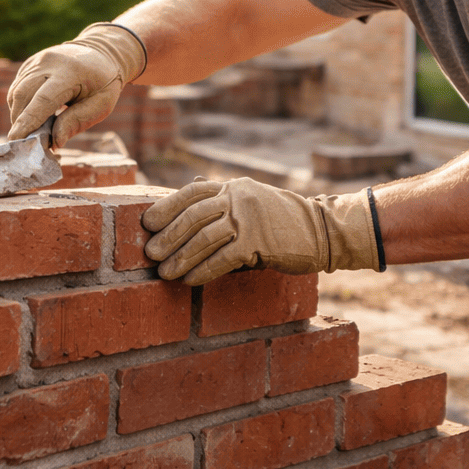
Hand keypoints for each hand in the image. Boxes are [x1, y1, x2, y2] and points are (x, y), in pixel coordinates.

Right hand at [6, 23, 145, 146]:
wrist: (102, 52)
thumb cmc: (104, 83)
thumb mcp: (101, 105)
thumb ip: (76, 122)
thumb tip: (54, 143)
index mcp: (70, 72)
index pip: (43, 99)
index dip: (28, 122)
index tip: (17, 141)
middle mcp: (49, 62)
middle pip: (24, 94)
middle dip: (19, 121)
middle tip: (22, 144)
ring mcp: (38, 60)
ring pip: (17, 91)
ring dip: (18, 115)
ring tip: (28, 132)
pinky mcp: (31, 64)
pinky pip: (18, 87)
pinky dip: (20, 105)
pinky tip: (30, 117)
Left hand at [141, 177, 381, 284]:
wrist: (323, 231)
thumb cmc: (282, 220)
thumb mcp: (251, 200)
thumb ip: (221, 199)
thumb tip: (188, 190)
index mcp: (233, 187)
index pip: (191, 192)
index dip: (166, 207)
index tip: (146, 222)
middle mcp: (238, 198)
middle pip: (194, 215)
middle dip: (169, 235)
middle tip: (150, 253)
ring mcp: (249, 219)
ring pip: (205, 238)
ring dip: (181, 257)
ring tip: (164, 273)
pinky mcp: (259, 242)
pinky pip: (223, 258)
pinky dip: (204, 270)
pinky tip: (190, 281)